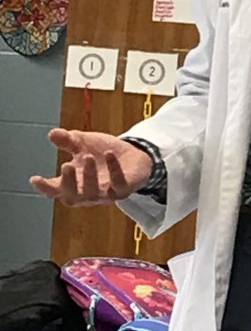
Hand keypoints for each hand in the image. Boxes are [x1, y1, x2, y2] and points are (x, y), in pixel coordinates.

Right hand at [29, 129, 153, 206]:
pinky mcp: (124, 189)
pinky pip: (119, 185)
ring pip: (94, 194)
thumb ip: (68, 141)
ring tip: (87, 156)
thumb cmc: (103, 154)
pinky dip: (113, 170)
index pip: (56, 190)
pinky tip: (109, 155)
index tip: (35, 179)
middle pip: (73, 197)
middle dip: (68, 183)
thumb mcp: (84, 144)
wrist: (134, 156)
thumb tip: (53, 133)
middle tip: (66, 165)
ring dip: (90, 176)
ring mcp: (106, 194)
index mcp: (74, 183)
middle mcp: (88, 193)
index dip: (45, 187)